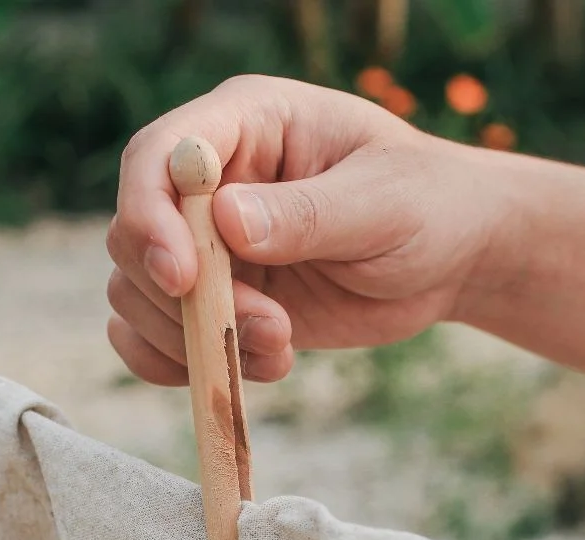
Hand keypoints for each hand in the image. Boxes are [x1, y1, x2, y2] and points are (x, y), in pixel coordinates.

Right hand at [105, 74, 514, 385]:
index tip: (183, 278)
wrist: (451, 257)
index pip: (157, 156)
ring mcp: (208, 244)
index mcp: (247, 124)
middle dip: (186, 296)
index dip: (150, 215)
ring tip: (281, 349)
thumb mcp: (384, 201)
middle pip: (133, 234)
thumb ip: (308, 213)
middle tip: (270, 327)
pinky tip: (249, 370)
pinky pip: (154, 337)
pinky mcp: (217, 300)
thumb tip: (226, 223)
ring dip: (194, 339)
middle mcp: (210, 182)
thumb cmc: (428, 204)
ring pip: (137, 293)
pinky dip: (182, 364)